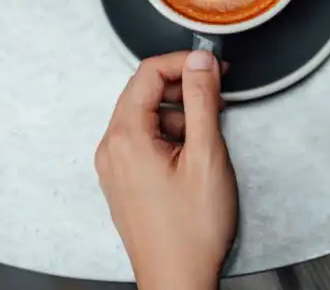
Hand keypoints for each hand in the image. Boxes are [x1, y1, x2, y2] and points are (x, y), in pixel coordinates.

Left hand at [95, 51, 236, 289]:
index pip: (148, 73)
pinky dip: (169, 135)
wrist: (177, 281)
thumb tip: (200, 61)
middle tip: (217, 93)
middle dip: (182, 86)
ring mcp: (114, 166)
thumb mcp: (206, 155)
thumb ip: (202, 100)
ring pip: (145, 116)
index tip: (212, 65)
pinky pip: (143, 140)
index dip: (184, 62)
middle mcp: (111, 148)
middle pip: (143, 92)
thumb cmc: (191, 231)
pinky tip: (193, 155)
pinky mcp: (123, 180)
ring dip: (178, 113)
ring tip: (208, 136)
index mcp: (126, 137)